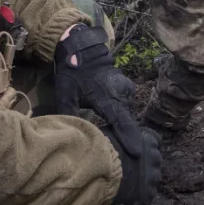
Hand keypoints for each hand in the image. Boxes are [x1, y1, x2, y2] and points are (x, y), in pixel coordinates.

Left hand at [51, 24, 160, 204]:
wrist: (83, 48)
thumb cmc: (73, 71)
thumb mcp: (65, 93)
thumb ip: (69, 113)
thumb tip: (70, 133)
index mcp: (106, 96)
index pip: (120, 121)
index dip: (128, 137)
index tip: (137, 152)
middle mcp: (121, 93)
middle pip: (127, 120)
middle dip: (129, 137)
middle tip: (130, 156)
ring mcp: (126, 89)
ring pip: (126, 113)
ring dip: (123, 125)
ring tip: (120, 141)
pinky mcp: (126, 87)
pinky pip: (126, 106)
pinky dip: (122, 115)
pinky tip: (116, 123)